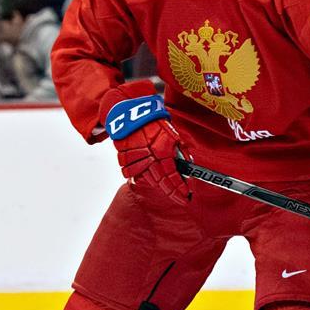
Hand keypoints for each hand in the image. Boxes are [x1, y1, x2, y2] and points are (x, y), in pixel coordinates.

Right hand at [100, 82, 190, 204]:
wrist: (130, 111)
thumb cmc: (154, 121)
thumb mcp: (172, 134)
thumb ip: (179, 151)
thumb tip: (187, 166)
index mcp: (162, 149)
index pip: (172, 175)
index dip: (179, 188)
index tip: (186, 197)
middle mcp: (148, 155)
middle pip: (160, 182)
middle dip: (171, 191)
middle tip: (180, 198)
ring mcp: (134, 157)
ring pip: (145, 178)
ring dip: (156, 183)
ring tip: (163, 182)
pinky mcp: (123, 156)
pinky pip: (129, 172)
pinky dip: (138, 174)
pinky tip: (145, 170)